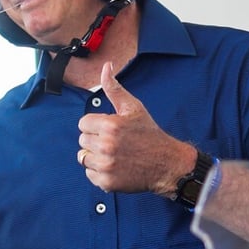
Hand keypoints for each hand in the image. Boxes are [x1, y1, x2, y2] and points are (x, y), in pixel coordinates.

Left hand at [77, 62, 195, 194]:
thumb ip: (114, 88)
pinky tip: (115, 166)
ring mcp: (106, 165)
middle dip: (95, 140)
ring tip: (114, 154)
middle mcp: (106, 145)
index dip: (95, 125)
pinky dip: (99, 172)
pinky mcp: (106, 182)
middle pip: (82, 140)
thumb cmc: (150, 134)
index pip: (83, 123)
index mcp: (110, 125)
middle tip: (114, 142)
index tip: (109, 129)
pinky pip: (89, 174)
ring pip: (83, 157)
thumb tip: (106, 66)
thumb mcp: (133, 108)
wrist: (167, 163)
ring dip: (95, 156)